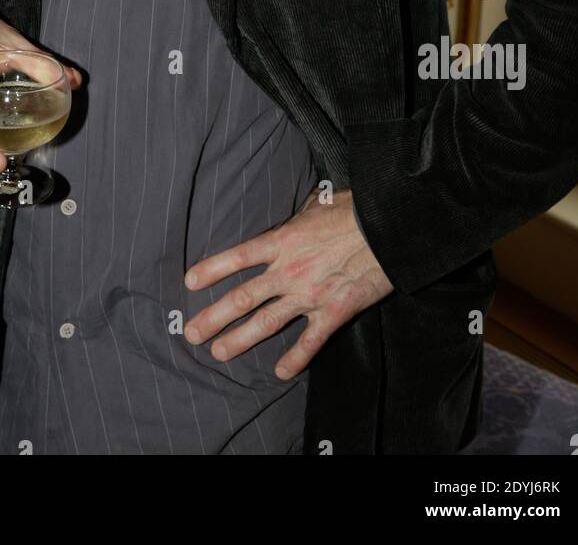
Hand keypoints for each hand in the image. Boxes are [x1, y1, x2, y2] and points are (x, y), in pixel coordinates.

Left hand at [182, 188, 393, 378]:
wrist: (387, 230)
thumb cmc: (354, 212)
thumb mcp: (317, 205)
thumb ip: (298, 216)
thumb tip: (296, 213)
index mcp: (282, 240)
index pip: (237, 257)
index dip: (211, 270)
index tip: (189, 283)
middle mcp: (288, 270)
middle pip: (242, 297)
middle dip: (214, 317)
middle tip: (191, 333)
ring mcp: (308, 294)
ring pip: (266, 322)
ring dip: (239, 340)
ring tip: (218, 352)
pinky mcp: (332, 312)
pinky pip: (309, 341)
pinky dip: (294, 359)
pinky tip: (280, 372)